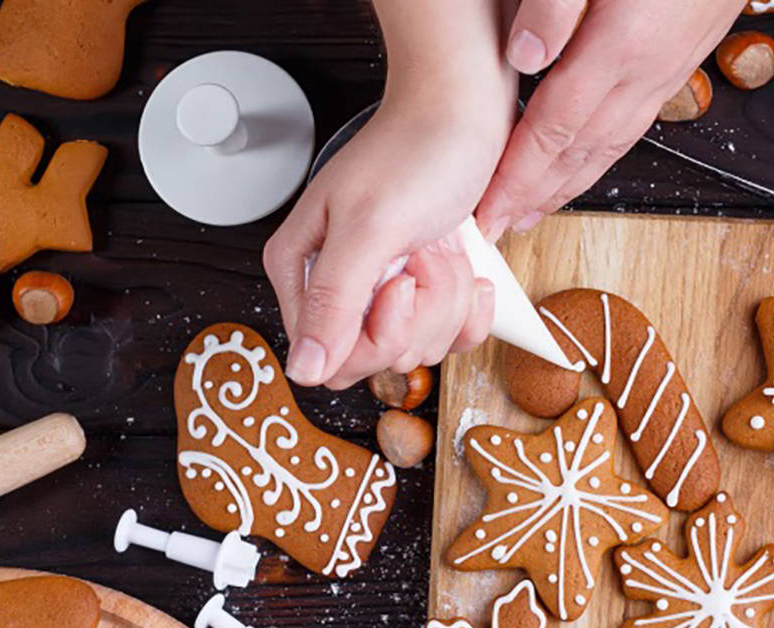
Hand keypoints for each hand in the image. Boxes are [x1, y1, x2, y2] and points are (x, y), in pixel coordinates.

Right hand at [264, 98, 503, 388]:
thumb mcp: (369, 228)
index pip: (329, 359)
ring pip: (418, 347)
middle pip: (376, 358)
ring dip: (447, 298)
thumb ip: (333, 301)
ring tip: (441, 246)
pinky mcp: (427, 293)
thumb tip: (303, 369)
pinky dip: (471, 307)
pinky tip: (471, 270)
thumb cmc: (416, 151)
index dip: (376, 336)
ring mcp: (384, 291)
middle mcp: (339, 287)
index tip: (400, 284)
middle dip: (419, 313)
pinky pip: (450, 337)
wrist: (465, 111)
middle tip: (421, 254)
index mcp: (302, 270)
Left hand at [479, 0, 740, 236]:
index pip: (553, 130)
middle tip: (500, 228)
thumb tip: (524, 57)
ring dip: (571, 183)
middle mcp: (647, 70)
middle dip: (536, 196)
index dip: (516, 176)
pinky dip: (602, 154)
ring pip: (611, 145)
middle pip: (580, 152)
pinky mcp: (681, 58)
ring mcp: (668, 69)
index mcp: (620, 44)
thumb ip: (556, 3)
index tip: (487, 210)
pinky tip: (588, 157)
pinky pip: (634, 124)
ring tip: (537, 207)